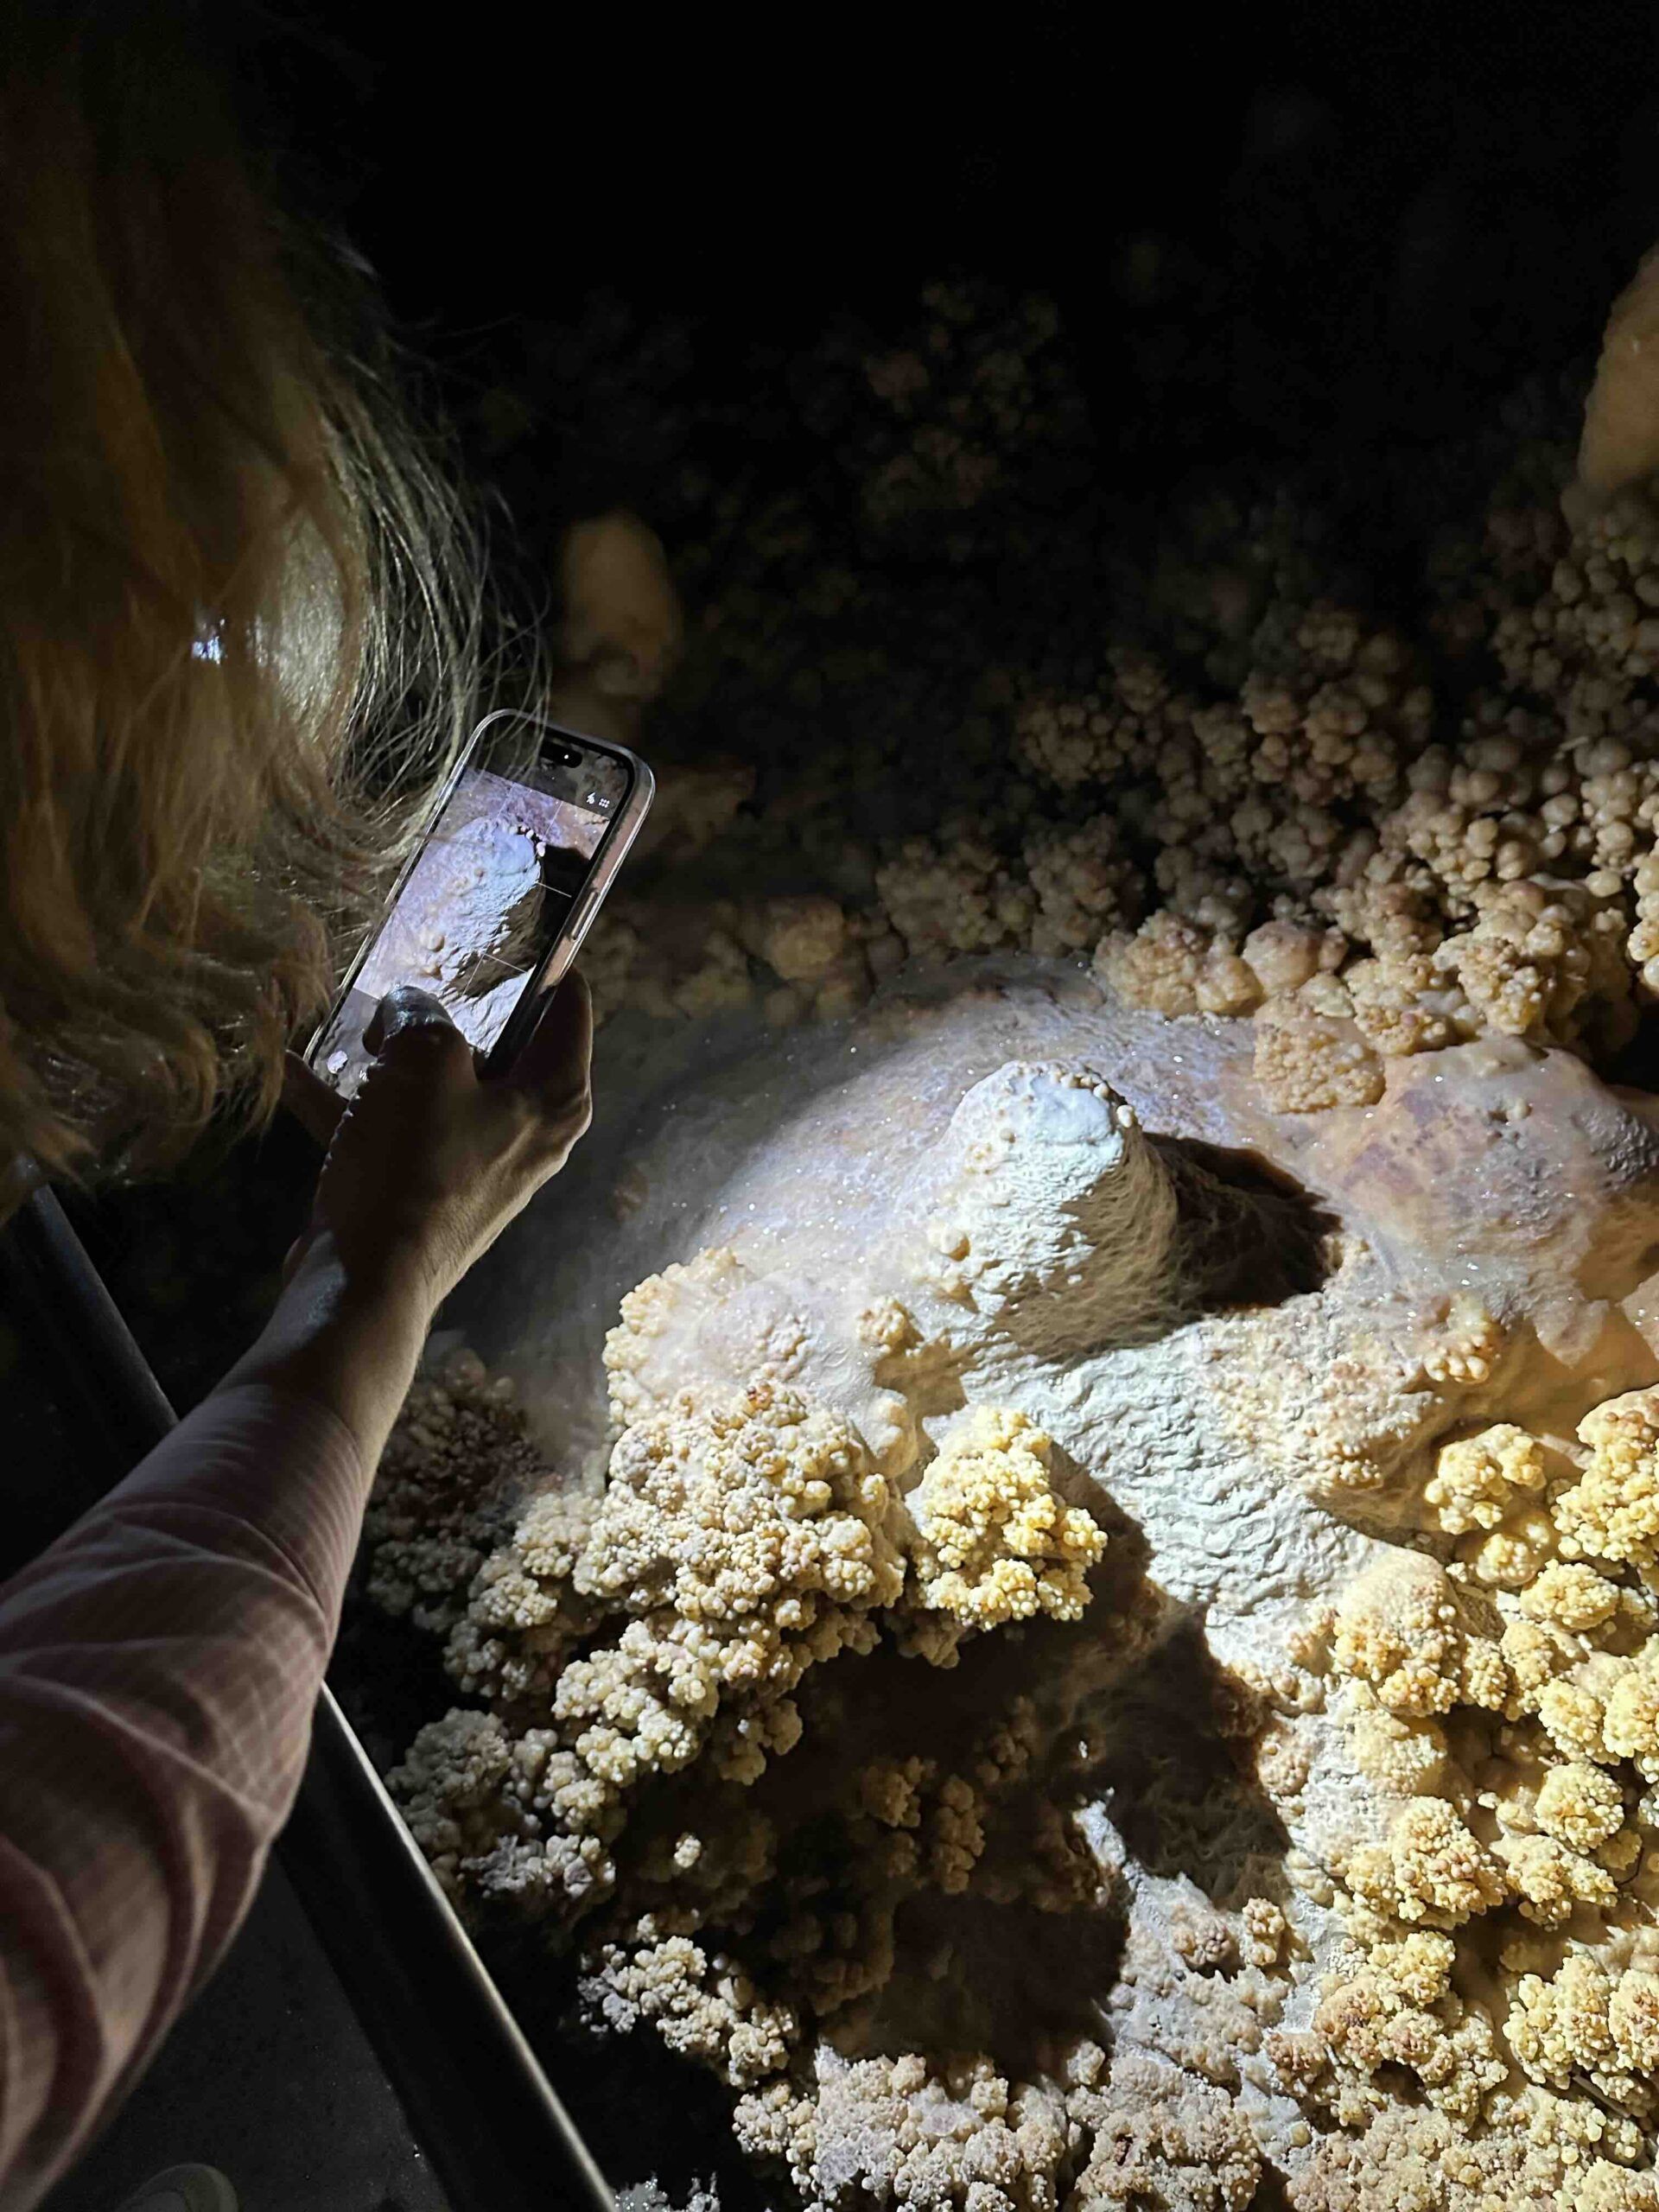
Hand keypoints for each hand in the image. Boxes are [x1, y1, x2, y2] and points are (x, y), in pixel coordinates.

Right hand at [219, 976, 591, 1454]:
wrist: (362, 1282)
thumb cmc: (413, 1168)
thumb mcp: (422, 1062)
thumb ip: (421, 1015)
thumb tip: (407, 1008)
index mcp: (555, 1099)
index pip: (570, 1006)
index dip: (543, 960)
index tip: (513, 920)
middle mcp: (528, 1132)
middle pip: (496, 1044)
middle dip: (445, 1008)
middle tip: (410, 971)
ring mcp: (475, 1164)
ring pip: (434, 1085)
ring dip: (387, 1055)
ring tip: (349, 1017)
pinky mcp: (424, 1189)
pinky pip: (391, 1127)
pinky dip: (348, 1102)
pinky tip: (292, 1068)